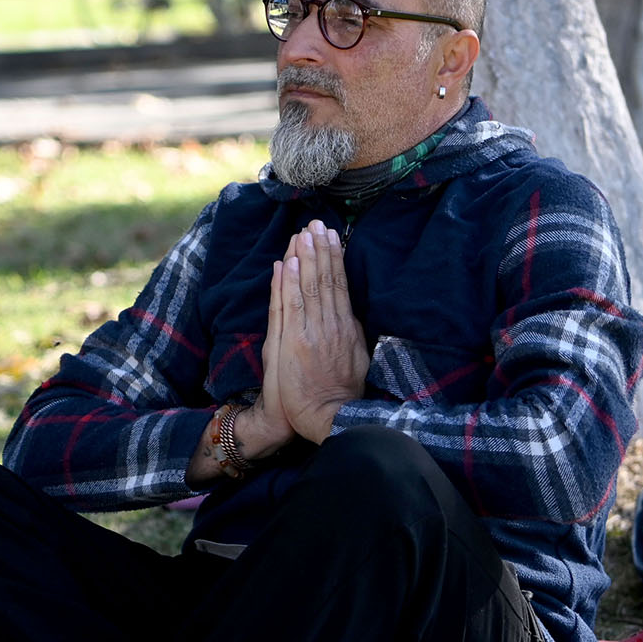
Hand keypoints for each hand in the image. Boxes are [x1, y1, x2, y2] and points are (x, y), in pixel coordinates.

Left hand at [270, 220, 367, 442]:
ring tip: (302, 234)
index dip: (334, 258)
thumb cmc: (341, 391)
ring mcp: (311, 333)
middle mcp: (330, 326)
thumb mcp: (356, 356)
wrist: (328, 418)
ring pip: (307, 288)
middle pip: (324, 280)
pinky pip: (289, 307)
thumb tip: (348, 307)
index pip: (339, 285)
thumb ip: (351, 330)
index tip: (330, 235)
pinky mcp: (292, 343)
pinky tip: (286, 264)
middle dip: (319, 250)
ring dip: (304, 259)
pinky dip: (287, 284)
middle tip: (316, 223)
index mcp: (346, 327)